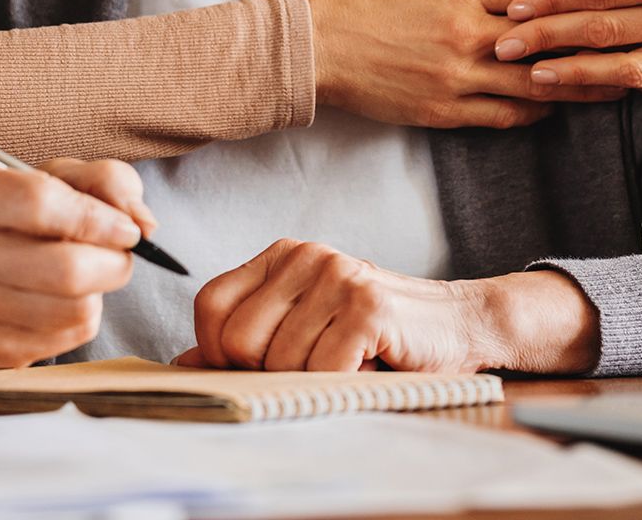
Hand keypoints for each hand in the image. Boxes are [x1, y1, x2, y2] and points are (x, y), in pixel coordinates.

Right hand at [0, 158, 153, 369]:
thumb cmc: (19, 217)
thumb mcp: (57, 178)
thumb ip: (107, 182)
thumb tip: (142, 225)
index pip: (41, 204)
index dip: (97, 219)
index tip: (127, 230)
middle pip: (65, 269)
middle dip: (114, 263)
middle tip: (119, 254)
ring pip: (74, 310)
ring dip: (100, 291)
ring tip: (87, 274)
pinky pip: (68, 338)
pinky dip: (83, 318)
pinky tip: (64, 300)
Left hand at [179, 240, 599, 374]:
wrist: (459, 325)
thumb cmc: (377, 334)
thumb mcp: (305, 329)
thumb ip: (248, 341)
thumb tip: (182, 366)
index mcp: (282, 256)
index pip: (210, 306)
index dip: (217, 352)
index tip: (255, 371)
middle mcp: (305, 256)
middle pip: (235, 340)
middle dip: (266, 374)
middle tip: (311, 369)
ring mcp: (336, 276)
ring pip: (277, 362)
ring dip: (311, 382)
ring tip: (346, 364)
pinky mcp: (366, 305)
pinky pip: (319, 369)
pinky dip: (338, 384)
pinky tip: (364, 367)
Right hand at [309, 0, 626, 130]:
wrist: (317, 47)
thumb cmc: (366, 5)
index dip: (578, 3)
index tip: (613, 4)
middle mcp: (468, 34)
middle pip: (548, 43)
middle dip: (593, 47)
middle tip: (634, 50)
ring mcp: (457, 77)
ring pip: (533, 86)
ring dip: (575, 87)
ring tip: (611, 88)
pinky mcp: (443, 110)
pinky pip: (501, 117)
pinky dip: (532, 114)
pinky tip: (553, 111)